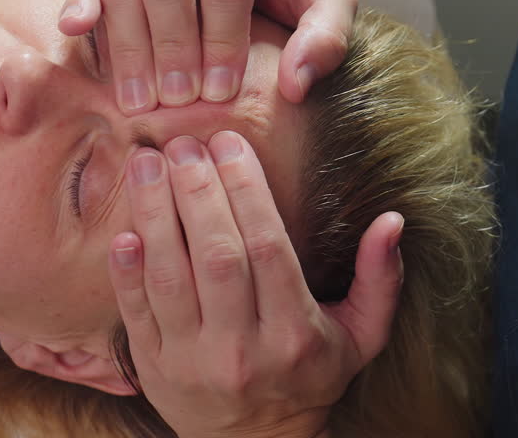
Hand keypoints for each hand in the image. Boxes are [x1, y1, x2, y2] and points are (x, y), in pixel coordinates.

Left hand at [108, 131, 403, 437]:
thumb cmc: (312, 375)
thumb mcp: (362, 334)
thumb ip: (380, 277)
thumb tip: (393, 220)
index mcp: (295, 334)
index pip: (268, 248)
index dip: (246, 191)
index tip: (231, 144)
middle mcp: (242, 349)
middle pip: (217, 256)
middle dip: (198, 191)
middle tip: (185, 143)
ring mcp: (192, 361)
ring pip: (170, 276)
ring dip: (155, 213)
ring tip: (147, 163)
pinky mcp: (154, 369)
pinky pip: (135, 312)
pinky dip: (127, 270)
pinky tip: (124, 227)